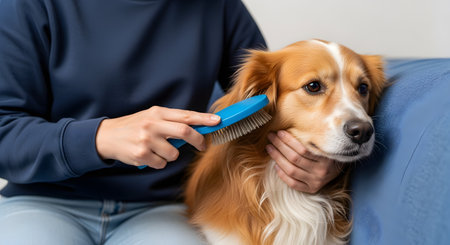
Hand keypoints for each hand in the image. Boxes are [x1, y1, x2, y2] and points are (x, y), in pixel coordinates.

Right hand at [96, 106, 220, 168]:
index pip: (185, 115)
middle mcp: (152, 124)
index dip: (203, 119)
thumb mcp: (151, 117)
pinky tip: (147, 155)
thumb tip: (196, 129)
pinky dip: (158, 162)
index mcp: (157, 113)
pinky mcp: (141, 155)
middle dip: (197, 140)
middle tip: (202, 145)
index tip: (217, 121)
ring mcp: (146, 140)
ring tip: (157, 149)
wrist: (106, 136)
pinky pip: (161, 163)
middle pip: (184, 132)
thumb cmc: (134, 126)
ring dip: (170, 154)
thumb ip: (171, 121)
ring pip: (174, 153)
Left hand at [266, 130, 341, 193]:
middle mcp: (321, 171)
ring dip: (277, 158)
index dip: (289, 140)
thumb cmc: (328, 153)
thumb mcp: (324, 145)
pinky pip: (293, 183)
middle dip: (280, 146)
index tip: (279, 132)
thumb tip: (288, 130)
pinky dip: (282, 174)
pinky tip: (275, 165)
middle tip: (271, 137)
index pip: (303, 149)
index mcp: (325, 158)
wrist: (340, 170)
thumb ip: (311, 140)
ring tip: (270, 148)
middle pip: (295, 158)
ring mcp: (316, 181)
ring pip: (291, 170)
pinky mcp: (311, 189)